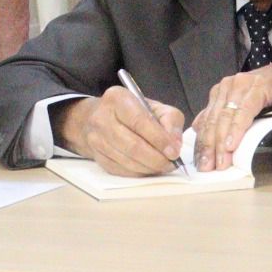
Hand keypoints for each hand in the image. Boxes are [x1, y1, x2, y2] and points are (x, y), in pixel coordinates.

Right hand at [56, 89, 184, 176]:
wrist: (101, 116)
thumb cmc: (132, 111)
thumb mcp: (155, 106)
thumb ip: (170, 121)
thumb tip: (175, 145)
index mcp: (118, 98)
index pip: (139, 121)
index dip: (159, 140)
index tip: (174, 152)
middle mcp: (102, 117)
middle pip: (132, 145)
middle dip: (156, 159)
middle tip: (170, 163)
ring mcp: (96, 138)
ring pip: (127, 161)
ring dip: (149, 168)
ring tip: (162, 166)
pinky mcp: (96, 155)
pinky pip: (120, 170)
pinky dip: (138, 173)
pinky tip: (147, 168)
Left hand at [191, 58, 271, 170]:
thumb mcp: (247, 106)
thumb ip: (227, 117)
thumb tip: (201, 130)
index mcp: (222, 91)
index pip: (206, 120)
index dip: (202, 143)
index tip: (199, 164)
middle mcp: (228, 86)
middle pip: (213, 120)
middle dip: (208, 146)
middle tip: (207, 168)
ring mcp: (242, 85)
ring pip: (226, 117)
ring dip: (221, 142)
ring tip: (219, 162)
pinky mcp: (259, 87)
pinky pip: (244, 111)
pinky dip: (237, 129)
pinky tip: (231, 144)